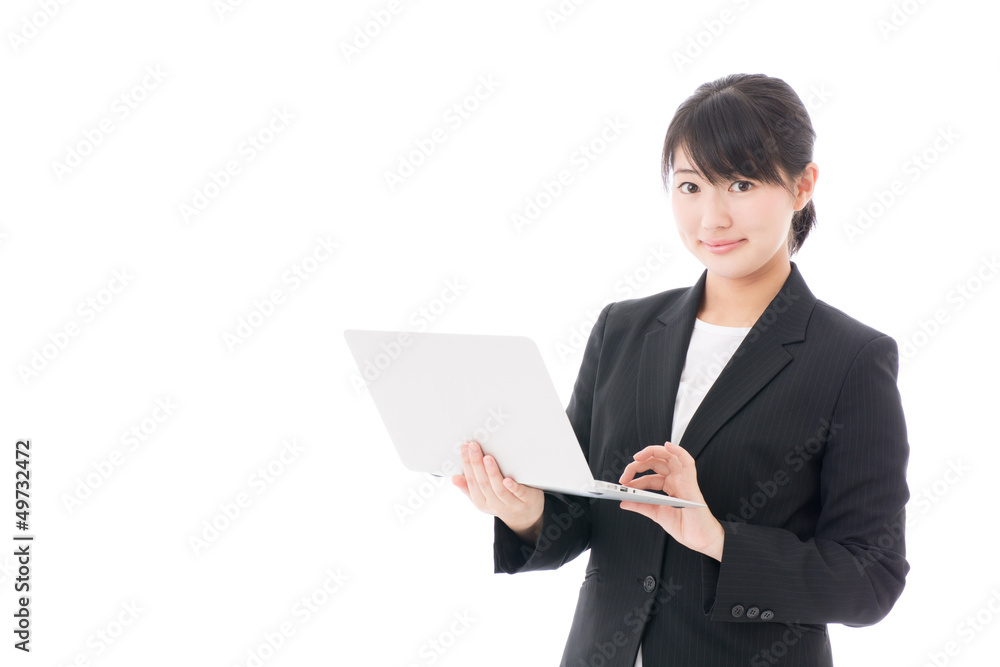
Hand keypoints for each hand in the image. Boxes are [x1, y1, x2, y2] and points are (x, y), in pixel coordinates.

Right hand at [452, 440, 544, 542]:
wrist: (525, 516)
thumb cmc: (501, 500)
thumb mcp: (483, 497)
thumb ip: (469, 487)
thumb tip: (454, 478)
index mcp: (481, 502)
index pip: (471, 481)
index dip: (467, 464)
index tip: (464, 447)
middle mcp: (494, 504)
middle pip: (483, 483)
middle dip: (476, 463)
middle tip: (473, 446)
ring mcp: (511, 504)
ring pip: (499, 489)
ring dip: (492, 473)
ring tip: (487, 458)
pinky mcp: (526, 500)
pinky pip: (518, 494)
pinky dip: (512, 487)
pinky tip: (507, 479)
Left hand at [618, 442, 724, 560]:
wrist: (699, 539)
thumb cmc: (684, 527)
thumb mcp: (656, 514)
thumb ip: (641, 506)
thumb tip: (623, 502)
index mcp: (669, 486)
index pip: (649, 477)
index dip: (634, 479)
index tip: (623, 485)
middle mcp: (676, 479)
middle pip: (655, 463)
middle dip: (637, 466)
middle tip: (624, 477)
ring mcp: (683, 478)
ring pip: (668, 456)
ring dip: (651, 452)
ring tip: (637, 458)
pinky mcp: (691, 481)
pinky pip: (687, 460)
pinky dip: (678, 450)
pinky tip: (667, 445)